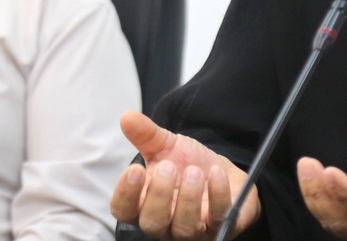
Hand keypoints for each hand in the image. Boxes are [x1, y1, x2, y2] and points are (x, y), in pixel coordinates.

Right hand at [110, 110, 260, 239]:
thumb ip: (145, 134)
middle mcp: (165, 223)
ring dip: (189, 198)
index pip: (123, 210)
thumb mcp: (165, 146)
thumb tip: (127, 117)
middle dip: (159, 195)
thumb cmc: (187, 164)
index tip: (135, 169)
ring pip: (184, 227)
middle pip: (152, 223)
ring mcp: (192, 230)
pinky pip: (218, 220)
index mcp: (144, 204)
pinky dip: (218, 196)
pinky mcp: (220, 228)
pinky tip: (217, 173)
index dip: (125, 194)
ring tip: (194, 171)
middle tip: (168, 167)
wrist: (223, 173)